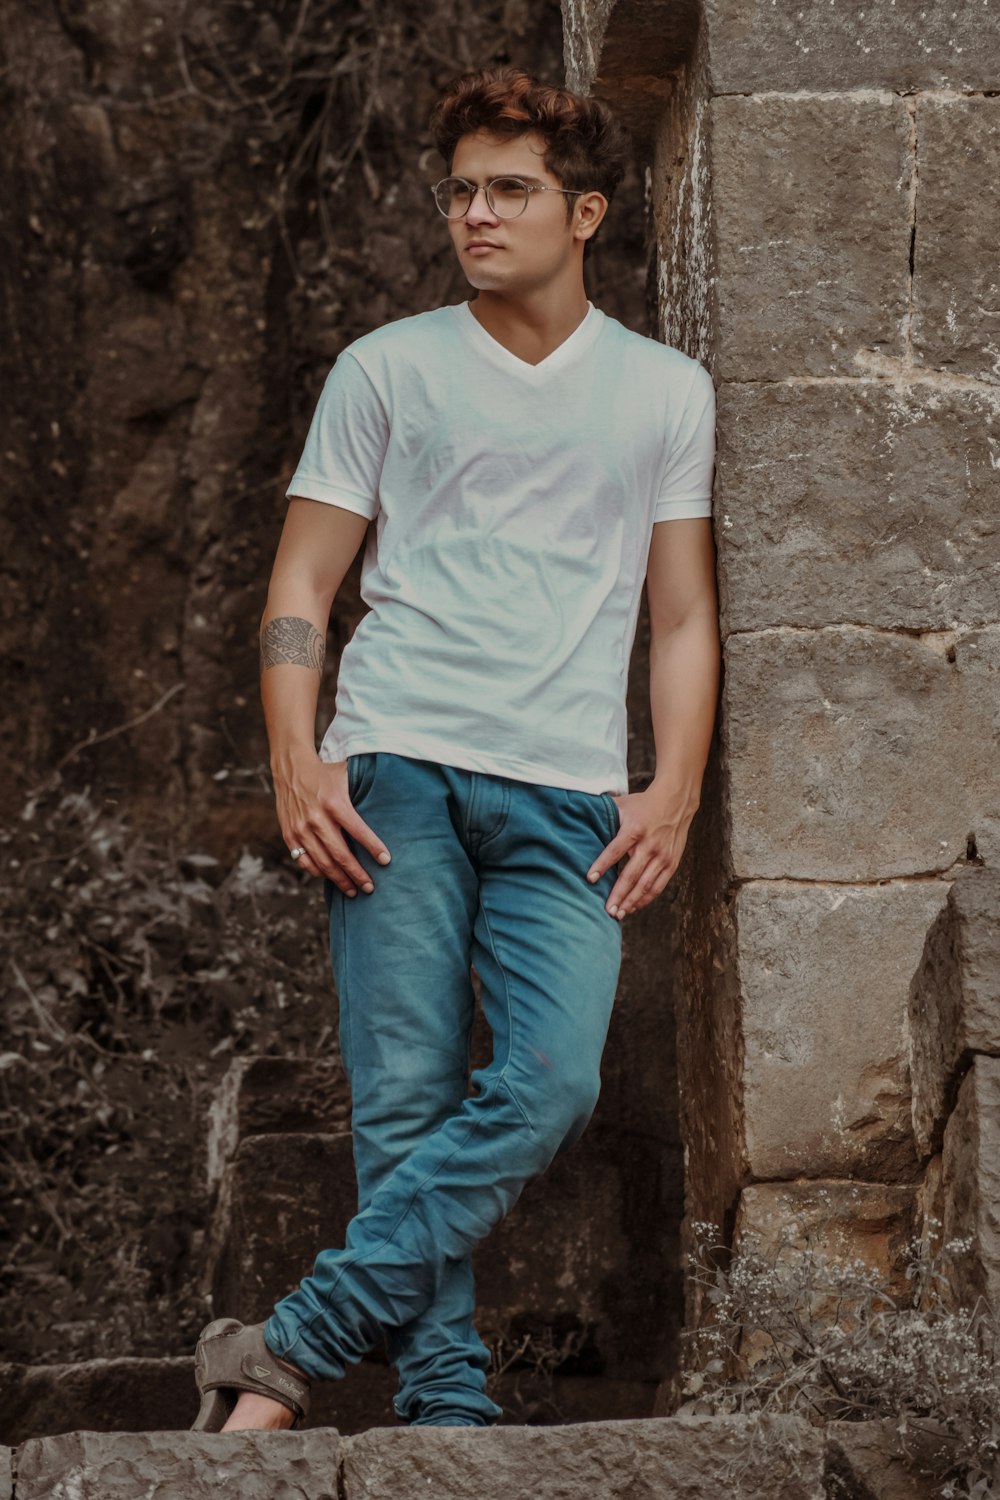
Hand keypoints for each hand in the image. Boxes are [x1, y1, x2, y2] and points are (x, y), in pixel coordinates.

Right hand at [273, 752, 389, 895]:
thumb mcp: (346, 776)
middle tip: (370, 887)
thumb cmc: (325, 774)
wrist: (291, 769)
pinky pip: (304, 861)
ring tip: (353, 891)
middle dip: (357, 874)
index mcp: (334, 803)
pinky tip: (331, 878)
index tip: (386, 861)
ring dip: (340, 880)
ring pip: (323, 863)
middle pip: (340, 855)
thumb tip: (391, 802)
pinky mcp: (289, 835)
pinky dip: (319, 873)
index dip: (373, 848)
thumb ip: (365, 790)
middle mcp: (316, 818)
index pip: (358, 830)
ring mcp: (301, 829)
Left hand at [586, 782, 696, 919]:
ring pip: (645, 884)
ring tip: (618, 914)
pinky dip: (646, 898)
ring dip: (631, 901)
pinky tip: (634, 907)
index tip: (590, 879)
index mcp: (634, 829)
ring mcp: (662, 856)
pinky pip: (658, 886)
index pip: (615, 850)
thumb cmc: (643, 805)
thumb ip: (603, 813)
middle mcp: (649, 844)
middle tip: (607, 910)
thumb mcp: (623, 804)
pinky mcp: (671, 863)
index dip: (602, 865)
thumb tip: (576, 814)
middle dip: (618, 894)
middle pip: (631, 874)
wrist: (676, 802)